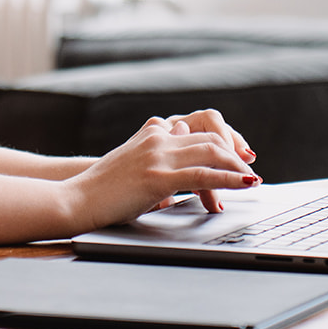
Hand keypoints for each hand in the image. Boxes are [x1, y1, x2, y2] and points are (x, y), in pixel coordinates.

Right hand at [66, 113, 259, 230]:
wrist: (75, 199)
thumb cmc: (101, 190)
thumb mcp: (133, 167)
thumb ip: (158, 162)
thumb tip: (185, 174)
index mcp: (152, 133)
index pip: (198, 129)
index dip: (222, 142)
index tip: (237, 157)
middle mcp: (157, 138)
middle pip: (210, 137)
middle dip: (234, 153)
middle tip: (248, 171)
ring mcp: (158, 155)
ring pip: (212, 152)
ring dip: (237, 166)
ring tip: (252, 180)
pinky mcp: (158, 177)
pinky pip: (204, 175)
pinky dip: (230, 179)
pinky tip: (245, 184)